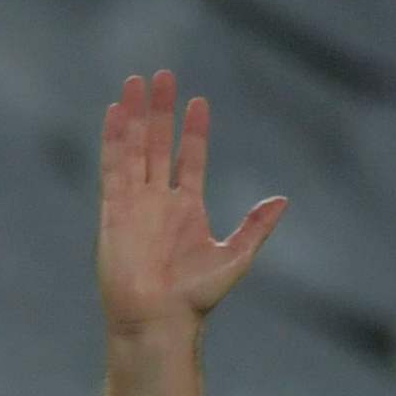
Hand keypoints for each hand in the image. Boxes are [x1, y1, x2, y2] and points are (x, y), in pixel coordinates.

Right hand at [100, 71, 284, 338]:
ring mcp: (135, 204)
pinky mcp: (114, 212)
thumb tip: (281, 199)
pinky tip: (116, 112)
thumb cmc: (194, 298)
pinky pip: (113, 168)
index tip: (198, 102)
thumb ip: (255, 226)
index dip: (195, 131)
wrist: (158, 320)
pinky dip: (114, 140)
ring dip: (136, 116)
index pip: (191, 159)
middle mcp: (159, 202)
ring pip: (135, 149)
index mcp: (187, 210)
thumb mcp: (235, 256)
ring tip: (137, 82)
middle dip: (160, 110)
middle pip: (159, 144)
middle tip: (163, 75)